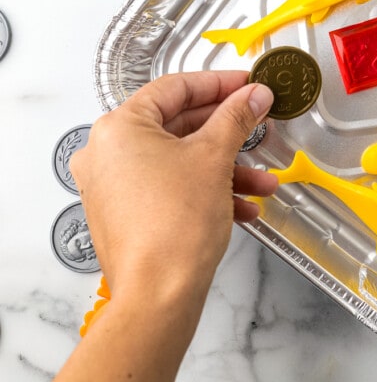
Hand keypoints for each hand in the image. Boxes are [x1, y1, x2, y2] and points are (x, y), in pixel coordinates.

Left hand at [70, 71, 276, 312]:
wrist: (158, 298)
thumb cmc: (175, 225)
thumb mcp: (214, 158)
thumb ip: (236, 118)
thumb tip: (255, 94)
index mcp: (119, 127)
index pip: (174, 89)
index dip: (218, 84)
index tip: (248, 84)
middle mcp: (107, 152)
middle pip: (178, 126)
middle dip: (227, 132)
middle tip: (260, 123)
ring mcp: (113, 186)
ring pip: (179, 162)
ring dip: (225, 169)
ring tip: (263, 182)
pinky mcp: (125, 215)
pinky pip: (170, 188)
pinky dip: (205, 192)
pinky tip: (244, 207)